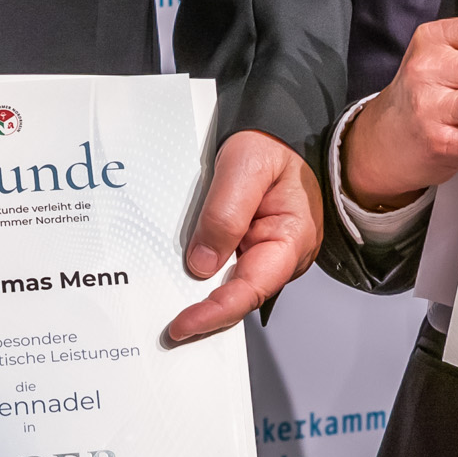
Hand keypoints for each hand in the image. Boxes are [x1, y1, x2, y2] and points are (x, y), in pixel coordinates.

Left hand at [168, 131, 324, 343]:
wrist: (275, 127)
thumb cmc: (271, 144)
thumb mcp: (245, 168)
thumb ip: (225, 215)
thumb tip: (201, 264)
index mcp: (291, 239)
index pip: (251, 289)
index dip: (216, 312)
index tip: (183, 325)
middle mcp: (279, 254)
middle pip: (239, 296)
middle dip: (204, 314)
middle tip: (168, 329)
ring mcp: (262, 251)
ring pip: (229, 285)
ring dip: (199, 298)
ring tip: (166, 311)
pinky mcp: (245, 244)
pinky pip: (223, 266)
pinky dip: (200, 278)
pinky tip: (178, 282)